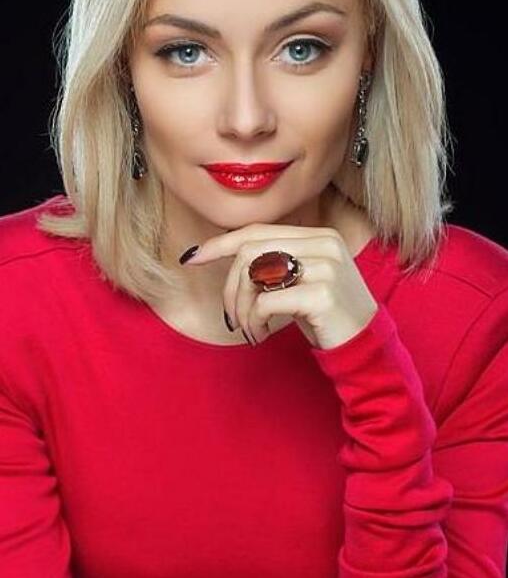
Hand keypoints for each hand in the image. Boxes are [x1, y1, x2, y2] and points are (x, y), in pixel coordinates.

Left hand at [182, 223, 378, 349]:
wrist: (365, 346)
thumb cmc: (326, 315)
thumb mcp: (303, 280)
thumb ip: (275, 261)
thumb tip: (227, 254)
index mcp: (319, 236)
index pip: (258, 231)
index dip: (220, 243)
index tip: (192, 257)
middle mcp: (324, 244)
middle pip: (250, 251)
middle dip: (230, 287)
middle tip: (231, 317)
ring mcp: (326, 267)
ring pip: (254, 274)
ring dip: (240, 307)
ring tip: (247, 329)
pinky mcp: (322, 294)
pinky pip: (265, 302)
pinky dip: (253, 321)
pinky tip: (260, 335)